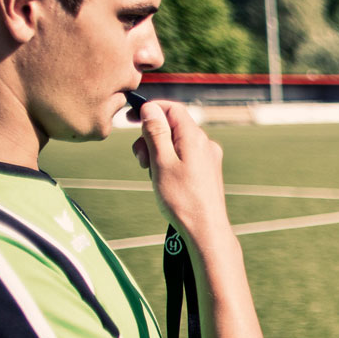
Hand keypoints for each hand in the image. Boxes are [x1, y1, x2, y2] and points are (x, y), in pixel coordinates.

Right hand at [133, 101, 230, 246]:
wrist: (205, 229)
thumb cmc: (181, 199)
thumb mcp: (161, 161)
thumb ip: (155, 132)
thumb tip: (150, 107)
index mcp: (194, 137)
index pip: (172, 108)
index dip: (150, 109)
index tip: (130, 118)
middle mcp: (205, 143)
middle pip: (172, 126)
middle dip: (150, 137)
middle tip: (142, 160)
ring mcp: (208, 158)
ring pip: (175, 143)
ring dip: (157, 152)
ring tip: (153, 175)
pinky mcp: (207, 171)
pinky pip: (183, 157)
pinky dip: (168, 163)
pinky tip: (164, 181)